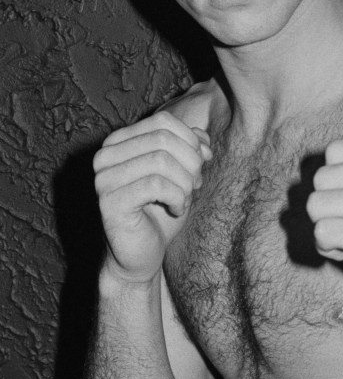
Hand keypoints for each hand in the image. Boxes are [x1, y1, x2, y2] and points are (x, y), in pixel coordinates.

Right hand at [93, 112, 211, 283]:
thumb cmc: (160, 212)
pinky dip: (177, 197)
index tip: (201, 163)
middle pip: (163, 139)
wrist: (142, 255)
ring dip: (184, 183)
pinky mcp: (109, 202)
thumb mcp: (181, 173)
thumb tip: (202, 138)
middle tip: (194, 185)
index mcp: (118, 142)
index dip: (190, 141)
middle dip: (190, 163)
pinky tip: (176, 210)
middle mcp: (104, 156)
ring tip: (185, 199)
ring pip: (161, 161)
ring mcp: (103, 178)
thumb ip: (189, 148)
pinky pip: (156, 185)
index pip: (163, 122)